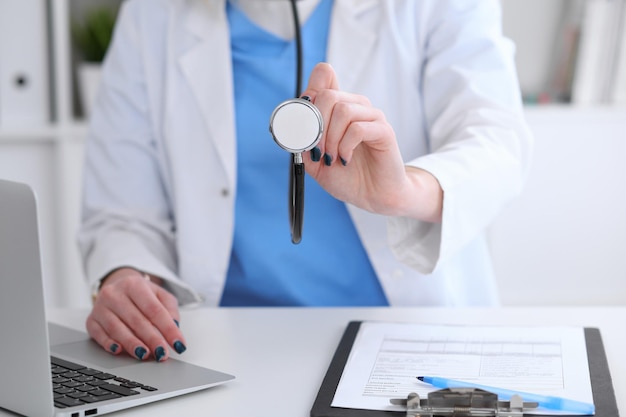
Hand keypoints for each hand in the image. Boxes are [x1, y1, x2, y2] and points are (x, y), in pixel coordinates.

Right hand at [86, 268, 186, 361]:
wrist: (117, 285)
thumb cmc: (141, 294)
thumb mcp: (159, 294)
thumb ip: (170, 308)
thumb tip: (174, 326)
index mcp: (134, 284)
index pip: (154, 309)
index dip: (168, 328)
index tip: (178, 344)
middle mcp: (114, 293)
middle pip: (136, 320)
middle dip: (152, 339)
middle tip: (162, 353)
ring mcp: (100, 307)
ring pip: (117, 328)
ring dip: (132, 344)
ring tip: (145, 355)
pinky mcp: (90, 320)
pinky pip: (98, 334)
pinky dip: (108, 344)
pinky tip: (119, 350)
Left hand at [301, 63, 442, 222]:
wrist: (372, 195)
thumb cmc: (346, 176)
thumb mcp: (314, 160)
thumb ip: (303, 140)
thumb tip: (294, 122)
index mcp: (338, 107)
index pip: (324, 75)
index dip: (309, 93)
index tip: (303, 122)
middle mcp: (356, 106)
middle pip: (328, 95)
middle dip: (316, 126)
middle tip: (317, 151)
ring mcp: (371, 117)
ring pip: (343, 110)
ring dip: (330, 138)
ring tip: (331, 158)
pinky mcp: (384, 131)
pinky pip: (358, 128)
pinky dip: (345, 146)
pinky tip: (345, 159)